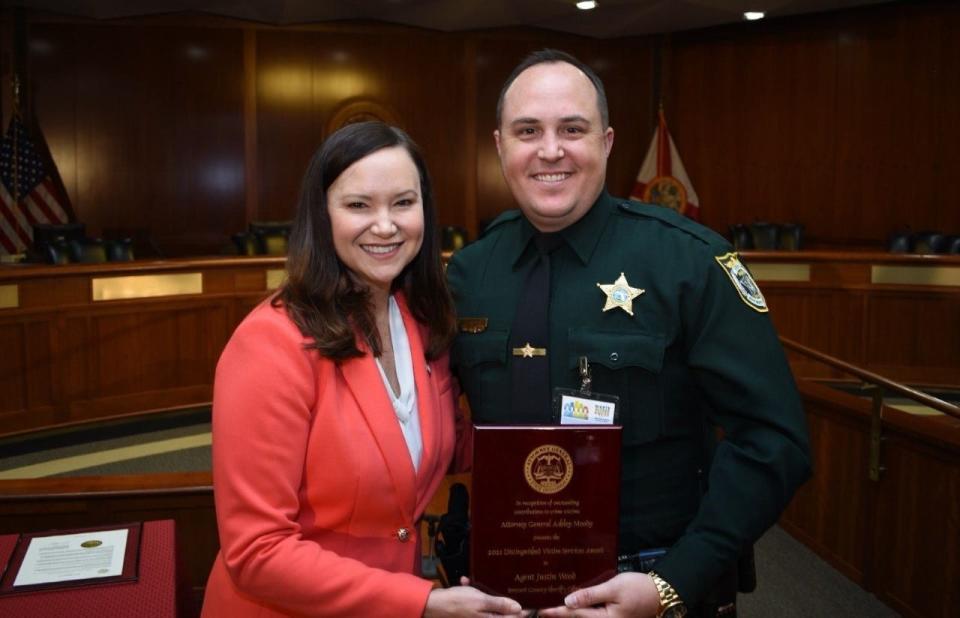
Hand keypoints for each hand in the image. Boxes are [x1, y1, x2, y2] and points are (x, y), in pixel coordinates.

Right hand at [423, 579, 523, 616]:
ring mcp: (477, 616)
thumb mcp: (481, 601)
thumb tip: (519, 609)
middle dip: (500, 597)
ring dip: (484, 592)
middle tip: (496, 584)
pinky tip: (465, 581)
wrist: (434, 606)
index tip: (526, 596)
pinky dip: (473, 592)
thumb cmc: (458, 603)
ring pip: (488, 605)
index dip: (521, 609)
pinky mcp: (469, 612)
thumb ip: (500, 605)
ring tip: (473, 582)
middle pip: (501, 611)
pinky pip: (477, 603)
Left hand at [537, 572, 660, 616]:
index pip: (574, 615)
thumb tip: (568, 602)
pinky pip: (591, 616)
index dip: (556, 612)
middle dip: (560, 615)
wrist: (660, 595)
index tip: (540, 610)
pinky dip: (580, 611)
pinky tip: (571, 604)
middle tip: (539, 610)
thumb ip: (590, 596)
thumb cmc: (639, 589)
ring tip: (550, 607)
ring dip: (569, 614)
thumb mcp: (614, 588)